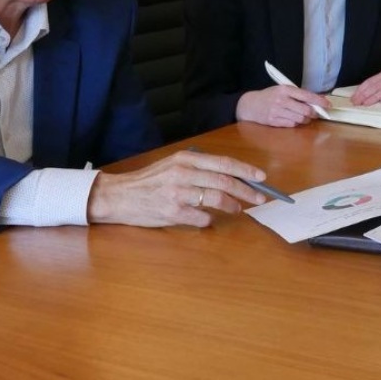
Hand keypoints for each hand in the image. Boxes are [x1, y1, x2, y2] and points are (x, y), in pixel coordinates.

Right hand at [87, 149, 269, 226]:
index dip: (245, 171)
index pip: (223, 163)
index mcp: (185, 158)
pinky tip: (206, 219)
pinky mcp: (172, 212)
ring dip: (232, 206)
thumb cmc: (150, 181)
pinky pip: (201, 218)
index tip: (261, 178)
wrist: (119, 196)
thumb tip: (232, 177)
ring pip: (217, 199)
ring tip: (237, 209)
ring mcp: (178, 193)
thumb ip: (199, 168)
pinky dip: (209, 220)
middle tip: (259, 199)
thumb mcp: (173, 165)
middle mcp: (183, 173)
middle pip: (225, 182)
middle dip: (247, 191)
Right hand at [235, 85, 329, 126]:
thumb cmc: (269, 96)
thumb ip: (297, 95)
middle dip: (313, 113)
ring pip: (300, 119)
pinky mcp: (274, 121)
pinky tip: (292, 119)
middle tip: (315, 113)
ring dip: (305, 119)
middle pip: (306, 110)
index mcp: (285, 89)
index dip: (320, 101)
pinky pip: (292, 125)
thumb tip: (317, 101)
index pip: (307, 96)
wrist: (250, 105)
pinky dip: (295, 123)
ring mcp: (277, 112)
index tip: (328, 105)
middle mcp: (281, 100)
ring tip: (303, 116)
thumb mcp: (281, 90)